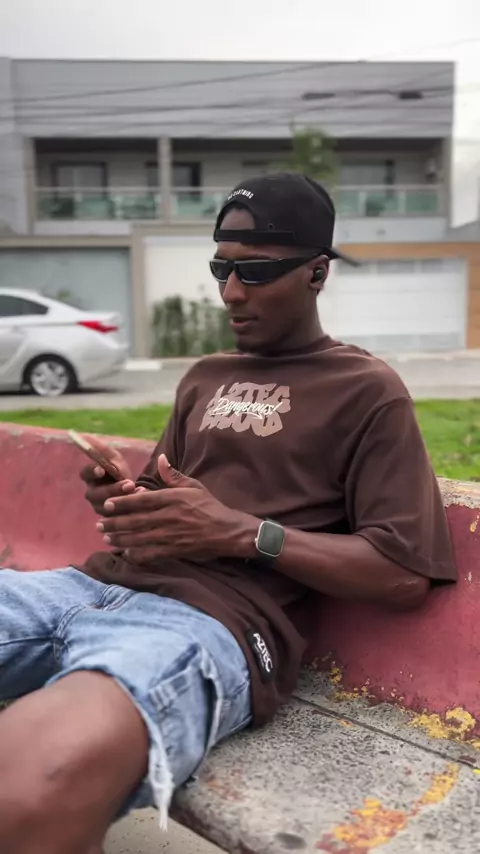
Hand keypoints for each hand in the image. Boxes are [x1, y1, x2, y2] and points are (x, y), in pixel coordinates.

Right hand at [80, 435, 144, 515]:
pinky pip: (119, 517)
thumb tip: (86, 436)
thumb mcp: (113, 457)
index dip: (91, 471)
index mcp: (89, 478)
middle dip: (112, 490)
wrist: (130, 488)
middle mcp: (92, 494)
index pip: (84, 474)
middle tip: (128, 484)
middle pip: (96, 495)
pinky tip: (142, 499)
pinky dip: (130, 509)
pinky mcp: (111, 520)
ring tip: (137, 492)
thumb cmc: (118, 470)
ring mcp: (101, 508)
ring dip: (122, 501)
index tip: (101, 469)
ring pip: (106, 508)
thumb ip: (102, 448)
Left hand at [96, 455, 256, 563]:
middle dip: (114, 523)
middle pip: (135, 520)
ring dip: (120, 538)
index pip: (141, 500)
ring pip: (139, 537)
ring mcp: (171, 535)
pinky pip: (151, 553)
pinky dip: (136, 554)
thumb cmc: (210, 506)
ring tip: (106, 537)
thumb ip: (173, 474)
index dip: (121, 503)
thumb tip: (160, 458)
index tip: (106, 505)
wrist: (228, 531)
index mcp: (172, 498)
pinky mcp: (175, 550)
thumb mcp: (193, 486)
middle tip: (99, 524)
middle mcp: (169, 516)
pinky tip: (126, 554)